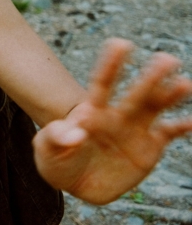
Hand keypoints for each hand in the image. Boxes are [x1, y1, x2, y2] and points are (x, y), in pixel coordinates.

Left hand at [33, 39, 191, 204]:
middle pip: (136, 93)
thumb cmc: (57, 159)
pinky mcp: (148, 149)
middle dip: (151, 77)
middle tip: (167, 59)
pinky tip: (191, 120)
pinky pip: (167, 134)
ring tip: (184, 84)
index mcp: (91, 110)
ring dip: (170, 96)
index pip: (102, 83)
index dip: (111, 64)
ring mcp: (134, 130)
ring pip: (155, 108)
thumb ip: (57, 138)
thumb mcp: (47, 150)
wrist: (75, 181)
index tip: (121, 44)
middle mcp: (117, 115)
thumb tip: (77, 132)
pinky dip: (181, 127)